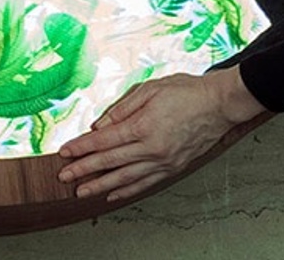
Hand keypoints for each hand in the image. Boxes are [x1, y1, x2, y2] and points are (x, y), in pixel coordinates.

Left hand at [56, 67, 268, 202]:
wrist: (220, 104)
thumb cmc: (187, 91)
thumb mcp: (150, 89)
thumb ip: (122, 109)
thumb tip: (99, 126)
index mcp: (143, 126)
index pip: (104, 141)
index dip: (82, 148)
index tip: (64, 153)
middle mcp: (152, 148)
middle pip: (110, 163)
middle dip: (84, 170)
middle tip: (63, 177)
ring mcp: (163, 161)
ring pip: (125, 178)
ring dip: (100, 186)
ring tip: (81, 192)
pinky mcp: (173, 167)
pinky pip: (145, 183)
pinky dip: (126, 190)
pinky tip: (112, 194)